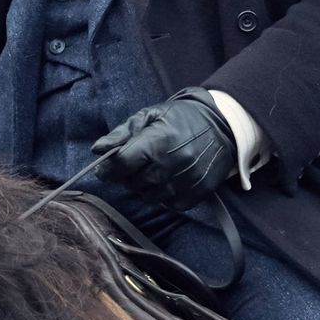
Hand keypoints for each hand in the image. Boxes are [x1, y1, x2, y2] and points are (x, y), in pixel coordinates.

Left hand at [91, 87, 235, 209]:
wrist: (222, 123)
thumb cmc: (180, 118)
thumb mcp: (149, 115)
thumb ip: (121, 133)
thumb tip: (98, 149)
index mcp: (156, 141)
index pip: (122, 164)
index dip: (108, 169)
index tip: (104, 169)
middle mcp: (172, 162)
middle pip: (135, 183)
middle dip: (128, 177)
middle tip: (134, 166)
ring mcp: (187, 179)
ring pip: (152, 196)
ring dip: (146, 188)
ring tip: (152, 172)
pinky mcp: (200, 190)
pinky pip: (172, 204)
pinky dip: (165, 196)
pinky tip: (167, 181)